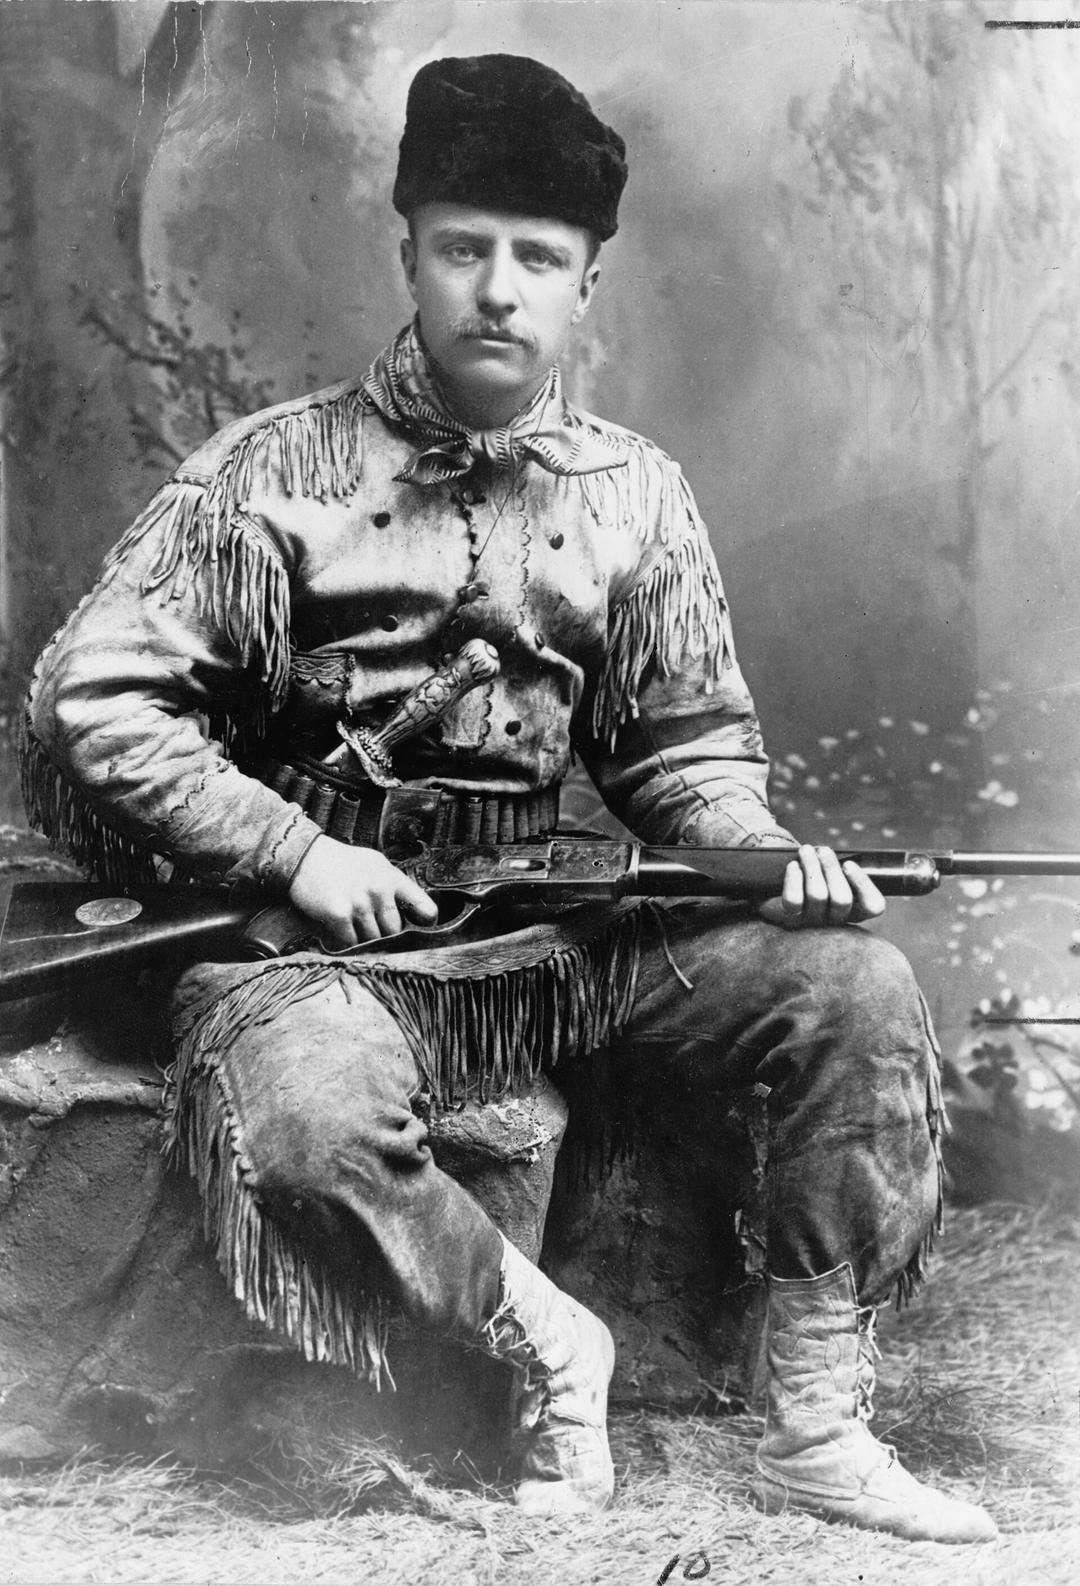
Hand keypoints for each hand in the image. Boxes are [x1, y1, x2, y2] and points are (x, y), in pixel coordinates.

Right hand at [287, 835, 437, 947]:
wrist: (303, 855)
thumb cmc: (339, 862)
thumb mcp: (373, 864)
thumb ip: (391, 884)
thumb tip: (409, 911)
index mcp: (391, 877)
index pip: (424, 906)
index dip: (425, 923)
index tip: (421, 929)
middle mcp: (379, 889)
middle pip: (394, 931)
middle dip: (383, 935)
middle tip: (368, 930)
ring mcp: (359, 903)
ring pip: (372, 939)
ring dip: (361, 940)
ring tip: (350, 930)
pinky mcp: (339, 914)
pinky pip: (350, 943)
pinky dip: (343, 944)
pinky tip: (336, 934)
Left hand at [758, 843, 885, 930]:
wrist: (775, 888)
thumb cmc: (809, 876)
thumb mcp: (829, 871)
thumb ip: (840, 866)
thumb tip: (836, 855)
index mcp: (854, 910)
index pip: (873, 906)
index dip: (864, 885)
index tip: (849, 863)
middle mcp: (836, 922)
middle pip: (842, 898)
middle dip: (832, 868)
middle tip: (823, 850)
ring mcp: (812, 923)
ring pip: (818, 896)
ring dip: (812, 867)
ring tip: (806, 850)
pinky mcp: (789, 919)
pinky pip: (794, 901)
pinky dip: (793, 880)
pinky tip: (792, 866)